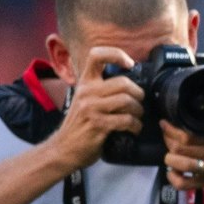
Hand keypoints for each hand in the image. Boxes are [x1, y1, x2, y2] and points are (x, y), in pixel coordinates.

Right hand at [48, 47, 144, 172]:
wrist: (64, 148)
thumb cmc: (80, 125)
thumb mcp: (85, 100)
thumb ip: (101, 89)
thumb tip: (130, 84)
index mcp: (84, 83)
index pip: (96, 55)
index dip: (116, 54)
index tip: (129, 63)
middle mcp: (87, 92)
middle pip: (123, 82)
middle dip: (138, 94)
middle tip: (139, 103)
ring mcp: (91, 108)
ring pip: (127, 100)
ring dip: (138, 111)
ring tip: (137, 118)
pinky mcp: (98, 124)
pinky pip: (126, 120)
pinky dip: (135, 126)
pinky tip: (134, 129)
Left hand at [161, 115, 203, 194]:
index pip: (191, 133)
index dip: (172, 129)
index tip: (165, 122)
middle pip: (182, 148)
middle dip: (168, 141)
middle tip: (165, 135)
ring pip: (182, 165)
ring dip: (170, 160)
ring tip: (168, 154)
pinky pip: (184, 184)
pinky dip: (173, 179)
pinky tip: (172, 173)